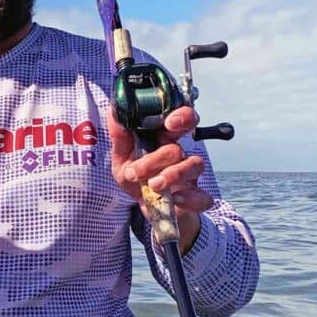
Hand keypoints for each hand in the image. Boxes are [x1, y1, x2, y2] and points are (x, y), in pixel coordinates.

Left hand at [107, 106, 212, 253]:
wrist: (144, 206)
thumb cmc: (136, 177)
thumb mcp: (121, 157)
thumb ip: (119, 136)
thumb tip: (114, 110)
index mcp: (164, 139)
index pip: (181, 120)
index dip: (181, 116)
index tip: (170, 122)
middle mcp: (179, 154)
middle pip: (179, 147)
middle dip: (159, 157)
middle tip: (138, 169)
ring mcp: (189, 175)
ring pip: (193, 166)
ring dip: (172, 175)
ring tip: (152, 184)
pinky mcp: (194, 197)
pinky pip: (202, 196)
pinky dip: (191, 198)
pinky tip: (175, 198)